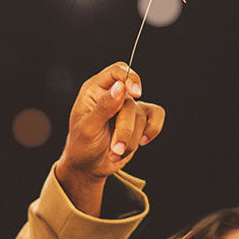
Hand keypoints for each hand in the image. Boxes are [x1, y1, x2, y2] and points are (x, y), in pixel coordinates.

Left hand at [55, 62, 163, 210]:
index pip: (117, 72)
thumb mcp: (87, 128)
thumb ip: (103, 108)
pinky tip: (142, 142)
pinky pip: (156, 116)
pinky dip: (152, 130)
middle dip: (125, 129)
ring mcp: (127, 107)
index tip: (136, 93)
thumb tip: (120, 87)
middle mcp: (112, 95)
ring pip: (142, 115)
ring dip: (131, 139)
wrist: (90, 166)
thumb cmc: (82, 146)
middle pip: (131, 101)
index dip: (129, 78)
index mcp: (94, 90)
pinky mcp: (140, 120)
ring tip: (116, 152)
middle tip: (115, 148)